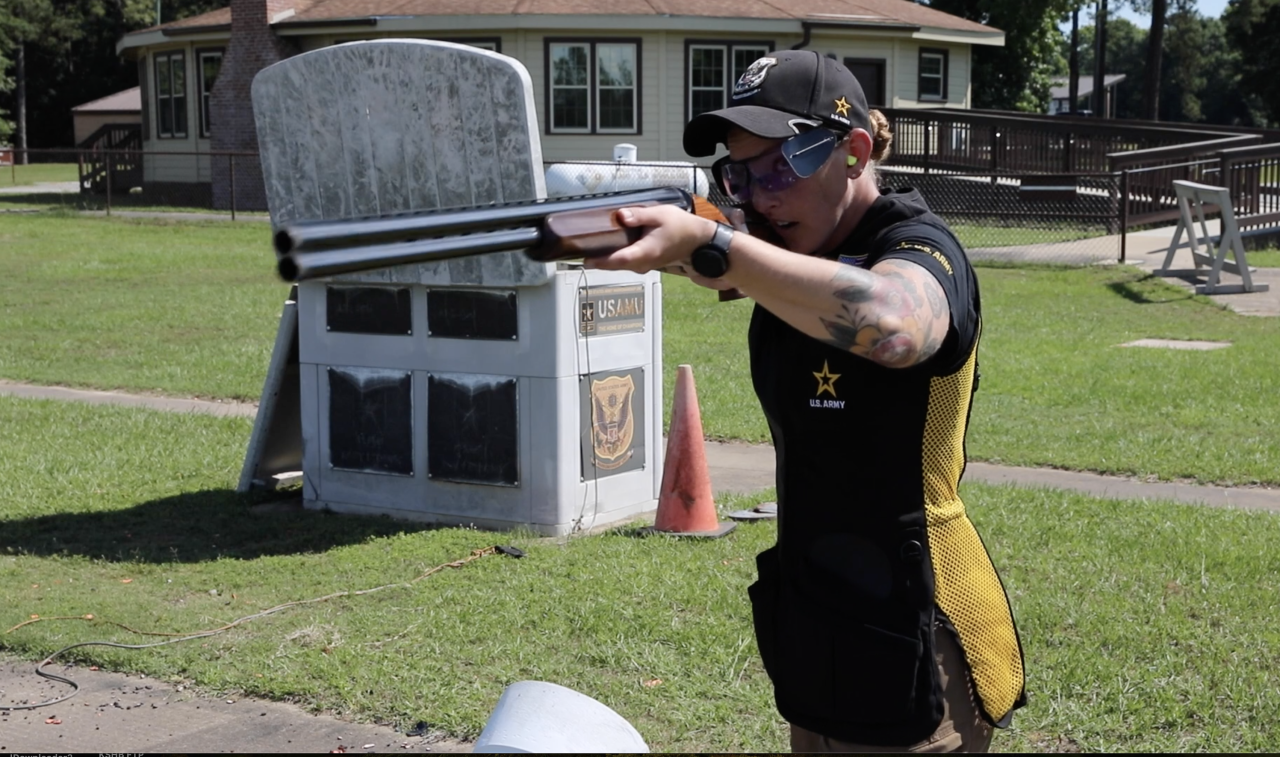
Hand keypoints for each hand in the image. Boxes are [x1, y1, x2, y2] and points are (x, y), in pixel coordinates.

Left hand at [583, 205, 715, 274]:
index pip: (618, 260)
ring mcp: (645, 265)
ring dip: (606, 260)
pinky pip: (628, 263)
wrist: (697, 240)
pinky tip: (610, 249)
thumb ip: (638, 215)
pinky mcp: (646, 263)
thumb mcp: (660, 215)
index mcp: (646, 252)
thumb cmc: (681, 227)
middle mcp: (644, 263)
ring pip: (621, 265)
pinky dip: (616, 258)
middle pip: (616, 265)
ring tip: (591, 251)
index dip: (601, 261)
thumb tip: (621, 215)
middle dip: (598, 261)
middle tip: (581, 254)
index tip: (586, 260)